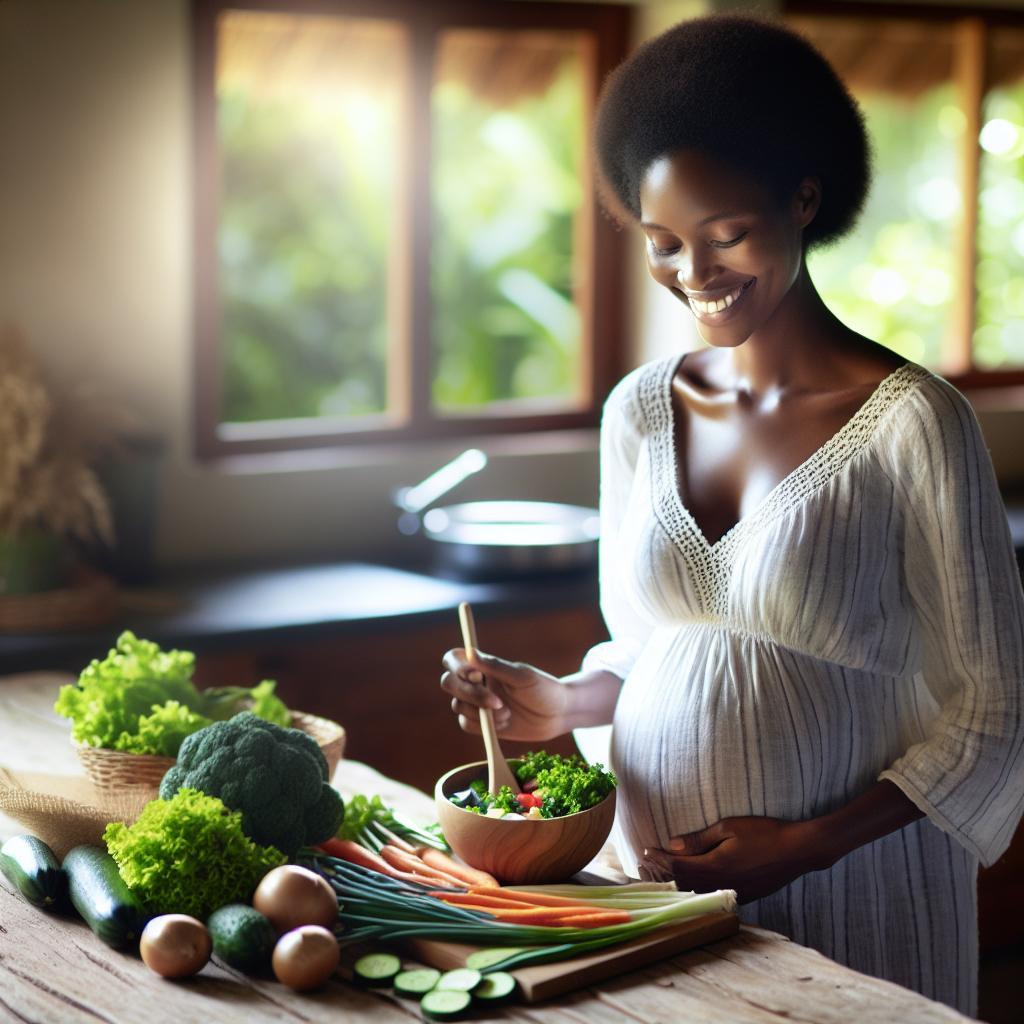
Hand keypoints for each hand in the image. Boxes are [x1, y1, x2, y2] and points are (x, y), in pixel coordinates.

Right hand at [440, 647, 569, 742]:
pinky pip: (466, 724)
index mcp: (484, 665)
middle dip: (470, 694)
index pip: (454, 659)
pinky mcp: (481, 724)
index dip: (456, 666)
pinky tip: (504, 724)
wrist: (557, 716)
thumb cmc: (544, 689)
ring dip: (480, 712)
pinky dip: (483, 726)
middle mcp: (477, 682)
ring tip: (507, 714)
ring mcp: (477, 703)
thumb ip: (495, 666)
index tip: (476, 675)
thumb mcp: (523, 676)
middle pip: (449, 683)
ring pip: (458, 706)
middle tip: (496, 702)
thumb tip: (470, 652)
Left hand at [640, 816, 824, 903]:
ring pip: (696, 893)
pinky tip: (689, 882)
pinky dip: (694, 889)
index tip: (646, 850)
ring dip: (676, 883)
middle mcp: (721, 885)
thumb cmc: (764, 833)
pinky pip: (711, 896)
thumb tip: (672, 845)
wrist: (798, 851)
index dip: (658, 860)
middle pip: (682, 885)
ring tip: (660, 873)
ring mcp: (733, 893)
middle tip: (645, 864)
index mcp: (715, 867)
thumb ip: (699, 839)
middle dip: (662, 874)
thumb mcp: (728, 827)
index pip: (677, 868)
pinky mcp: (743, 896)